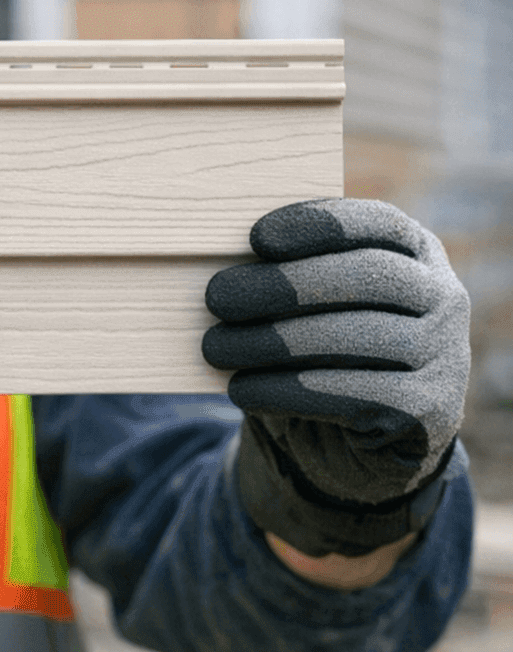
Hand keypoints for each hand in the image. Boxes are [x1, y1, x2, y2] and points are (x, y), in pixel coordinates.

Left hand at [202, 199, 469, 557]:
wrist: (358, 437)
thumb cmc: (320, 349)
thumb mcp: (311, 303)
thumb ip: (289, 271)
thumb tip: (223, 257)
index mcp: (416, 254)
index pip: (377, 224)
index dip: (318, 224)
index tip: (255, 238)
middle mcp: (442, 299)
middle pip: (367, 275)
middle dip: (283, 285)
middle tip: (215, 298)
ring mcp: (445, 356)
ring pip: (355, 337)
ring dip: (272, 342)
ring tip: (215, 348)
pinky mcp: (429, 412)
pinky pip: (352, 395)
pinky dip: (285, 390)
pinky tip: (241, 389)